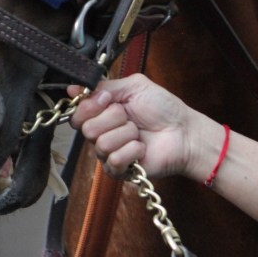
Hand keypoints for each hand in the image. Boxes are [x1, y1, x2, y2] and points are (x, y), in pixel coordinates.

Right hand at [68, 74, 192, 178]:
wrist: (184, 131)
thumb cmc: (163, 108)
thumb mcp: (133, 86)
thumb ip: (104, 86)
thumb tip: (73, 87)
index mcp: (102, 112)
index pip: (77, 114)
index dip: (90, 106)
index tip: (108, 99)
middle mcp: (102, 132)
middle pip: (86, 129)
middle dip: (113, 118)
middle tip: (129, 116)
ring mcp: (110, 153)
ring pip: (101, 144)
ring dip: (126, 133)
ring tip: (138, 132)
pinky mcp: (119, 170)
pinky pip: (114, 160)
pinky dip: (132, 150)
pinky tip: (142, 147)